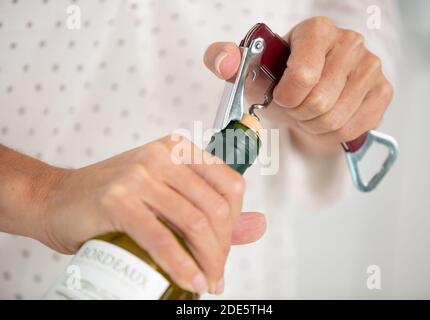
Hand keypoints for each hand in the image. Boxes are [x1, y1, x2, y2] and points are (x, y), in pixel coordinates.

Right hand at [37, 135, 265, 293]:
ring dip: (207, 261)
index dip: (235, 222)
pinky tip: (190, 280)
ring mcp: (139, 176)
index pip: (230, 184)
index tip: (225, 247)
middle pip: (215, 207)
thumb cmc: (111, 199)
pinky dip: (181, 265)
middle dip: (221, 249)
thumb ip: (212, 209)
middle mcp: (161, 156)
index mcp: (178, 149)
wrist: (55, 200)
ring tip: (205, 281)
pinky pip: (162, 238)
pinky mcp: (118, 200)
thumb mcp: (166, 195)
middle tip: (216, 273)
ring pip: (194, 223)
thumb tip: (258, 224)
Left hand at [203, 17, 392, 151]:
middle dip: (298, 114)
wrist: (308, 95)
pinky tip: (326, 120)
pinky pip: (353, 128)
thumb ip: (226, 60)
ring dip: (313, 125)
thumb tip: (222, 62)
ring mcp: (370, 67)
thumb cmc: (281, 81)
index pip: (302, 74)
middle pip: (319, 101)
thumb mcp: (251, 72)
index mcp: (316, 31)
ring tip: (308, 114)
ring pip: (336, 119)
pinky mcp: (382, 92)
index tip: (280, 97)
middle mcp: (349, 43)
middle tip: (294, 108)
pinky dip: (332, 133)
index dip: (285, 97)